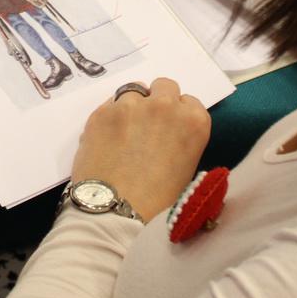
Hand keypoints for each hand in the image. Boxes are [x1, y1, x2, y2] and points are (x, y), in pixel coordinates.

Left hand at [71, 77, 210, 220]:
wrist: (115, 211)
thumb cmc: (158, 202)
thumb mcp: (186, 170)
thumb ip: (183, 141)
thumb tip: (170, 134)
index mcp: (194, 122)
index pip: (190, 102)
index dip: (179, 115)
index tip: (170, 129)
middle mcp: (165, 106)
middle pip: (165, 86)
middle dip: (159, 100)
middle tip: (149, 124)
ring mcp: (132, 105)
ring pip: (135, 90)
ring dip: (134, 105)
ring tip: (125, 130)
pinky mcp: (103, 110)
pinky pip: (111, 102)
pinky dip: (112, 115)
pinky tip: (108, 136)